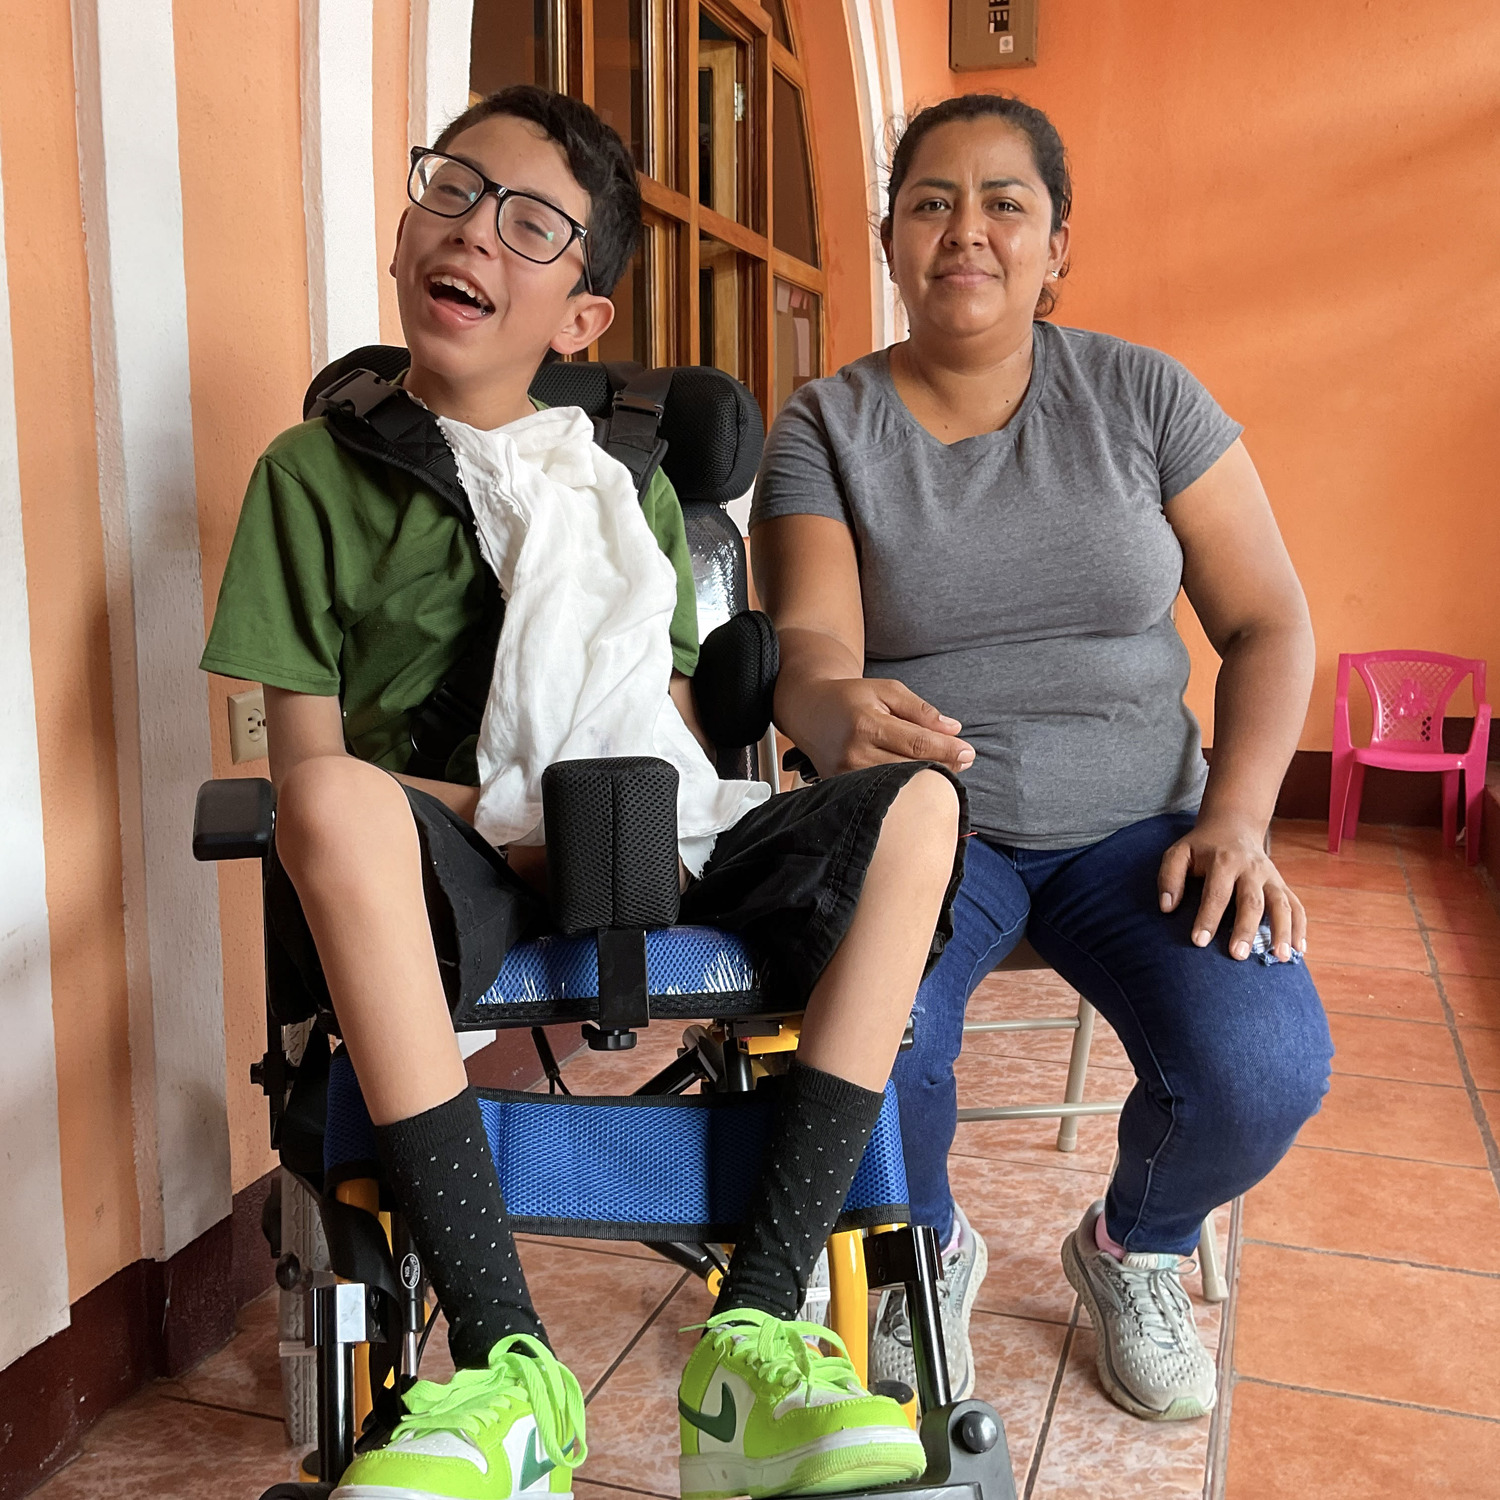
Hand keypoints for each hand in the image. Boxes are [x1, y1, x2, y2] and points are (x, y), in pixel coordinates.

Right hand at [780, 675, 974, 776]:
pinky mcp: (840, 786)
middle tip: (964, 762)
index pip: (917, 743)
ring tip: (942, 770)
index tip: (969, 752)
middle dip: (942, 765)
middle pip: (909, 768)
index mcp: (866, 724)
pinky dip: (901, 788)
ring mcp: (844, 775)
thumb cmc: (851, 697)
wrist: (808, 709)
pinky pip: (878, 792)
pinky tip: (916, 781)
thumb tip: (953, 730)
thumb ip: (920, 710)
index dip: (947, 750)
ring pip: (896, 785)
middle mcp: (854, 753)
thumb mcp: (887, 690)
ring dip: (923, 779)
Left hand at [1157, 816, 1306, 961]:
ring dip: (1283, 931)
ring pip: (1281, 904)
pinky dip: (1300, 927)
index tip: (1199, 942)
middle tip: (1237, 956)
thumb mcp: (1179, 852)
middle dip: (1245, 929)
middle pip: (1252, 901)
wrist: (1233, 826)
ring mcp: (1271, 877)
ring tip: (1280, 957)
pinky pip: (1297, 906)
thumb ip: (1169, 877)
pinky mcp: (1282, 885)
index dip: (1208, 917)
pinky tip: (1298, 949)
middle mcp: (1251, 869)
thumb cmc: (1201, 847)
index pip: (1217, 892)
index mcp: (1224, 861)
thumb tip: (1166, 907)